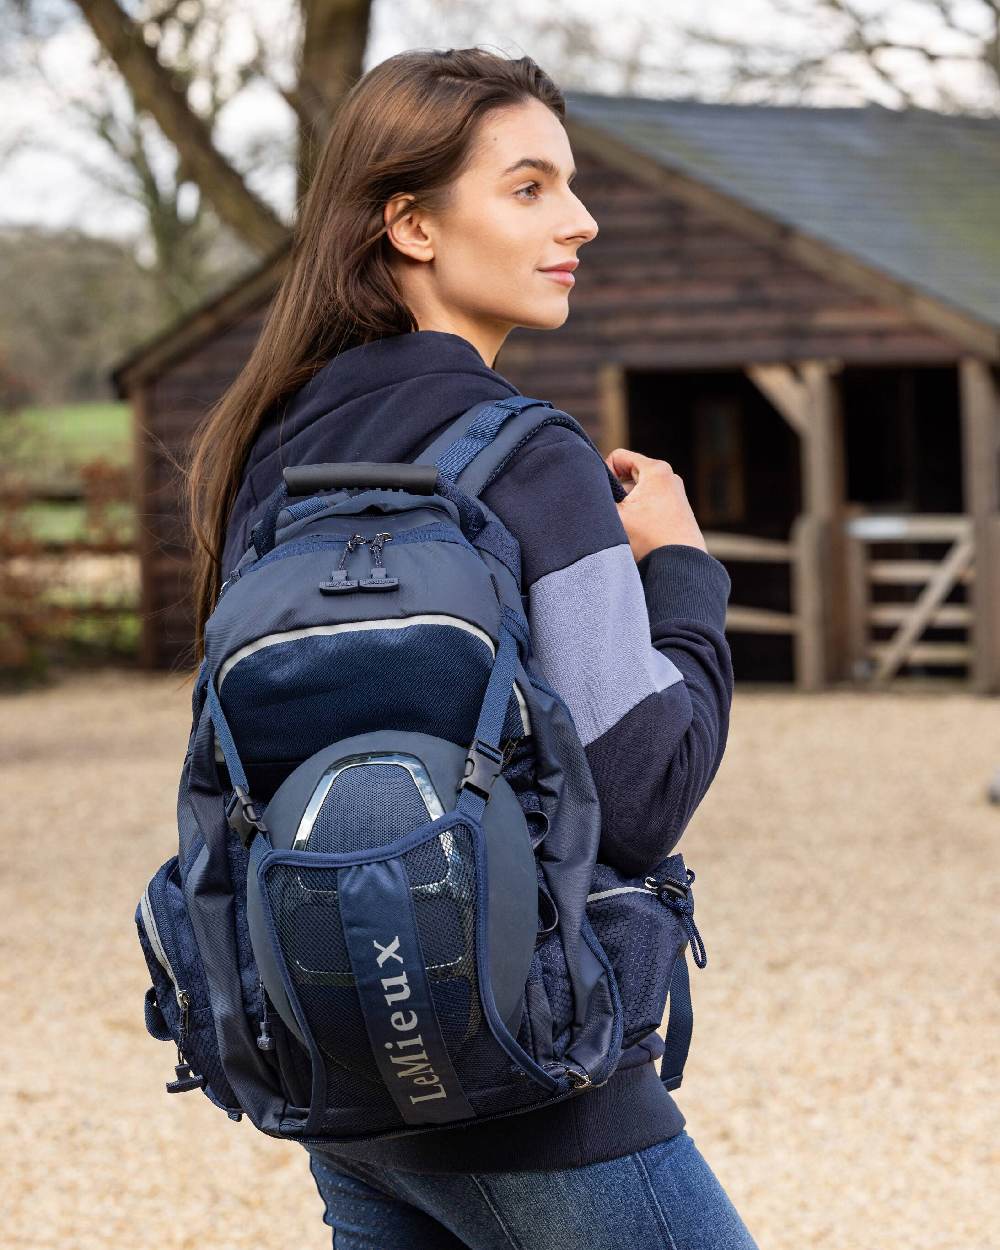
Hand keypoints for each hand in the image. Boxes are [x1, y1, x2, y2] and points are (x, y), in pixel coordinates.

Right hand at [605, 448, 707, 562]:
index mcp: (656, 469)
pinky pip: (650, 503)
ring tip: (625, 526)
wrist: (680, 567)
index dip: (604, 474)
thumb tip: (583, 493)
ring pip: (638, 490)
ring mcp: (676, 493)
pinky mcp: (678, 510)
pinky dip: (639, 513)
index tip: (605, 497)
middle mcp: (669, 477)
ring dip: (627, 505)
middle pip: (629, 473)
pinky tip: (637, 533)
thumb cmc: (650, 539)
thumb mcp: (615, 516)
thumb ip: (597, 498)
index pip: (618, 456)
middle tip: (613, 513)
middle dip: (616, 491)